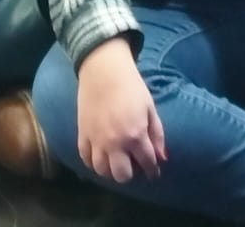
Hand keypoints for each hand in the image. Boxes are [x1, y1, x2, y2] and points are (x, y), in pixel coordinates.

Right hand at [74, 37, 164, 182]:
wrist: (103, 69)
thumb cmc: (131, 86)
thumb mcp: (150, 108)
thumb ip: (157, 135)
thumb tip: (162, 158)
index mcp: (135, 135)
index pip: (147, 163)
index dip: (152, 170)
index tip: (153, 172)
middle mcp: (115, 143)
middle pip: (122, 175)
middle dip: (130, 174)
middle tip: (133, 164)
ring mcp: (96, 140)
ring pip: (102, 171)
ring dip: (111, 170)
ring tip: (116, 161)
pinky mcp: (82, 134)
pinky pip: (86, 159)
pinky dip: (93, 162)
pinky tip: (100, 156)